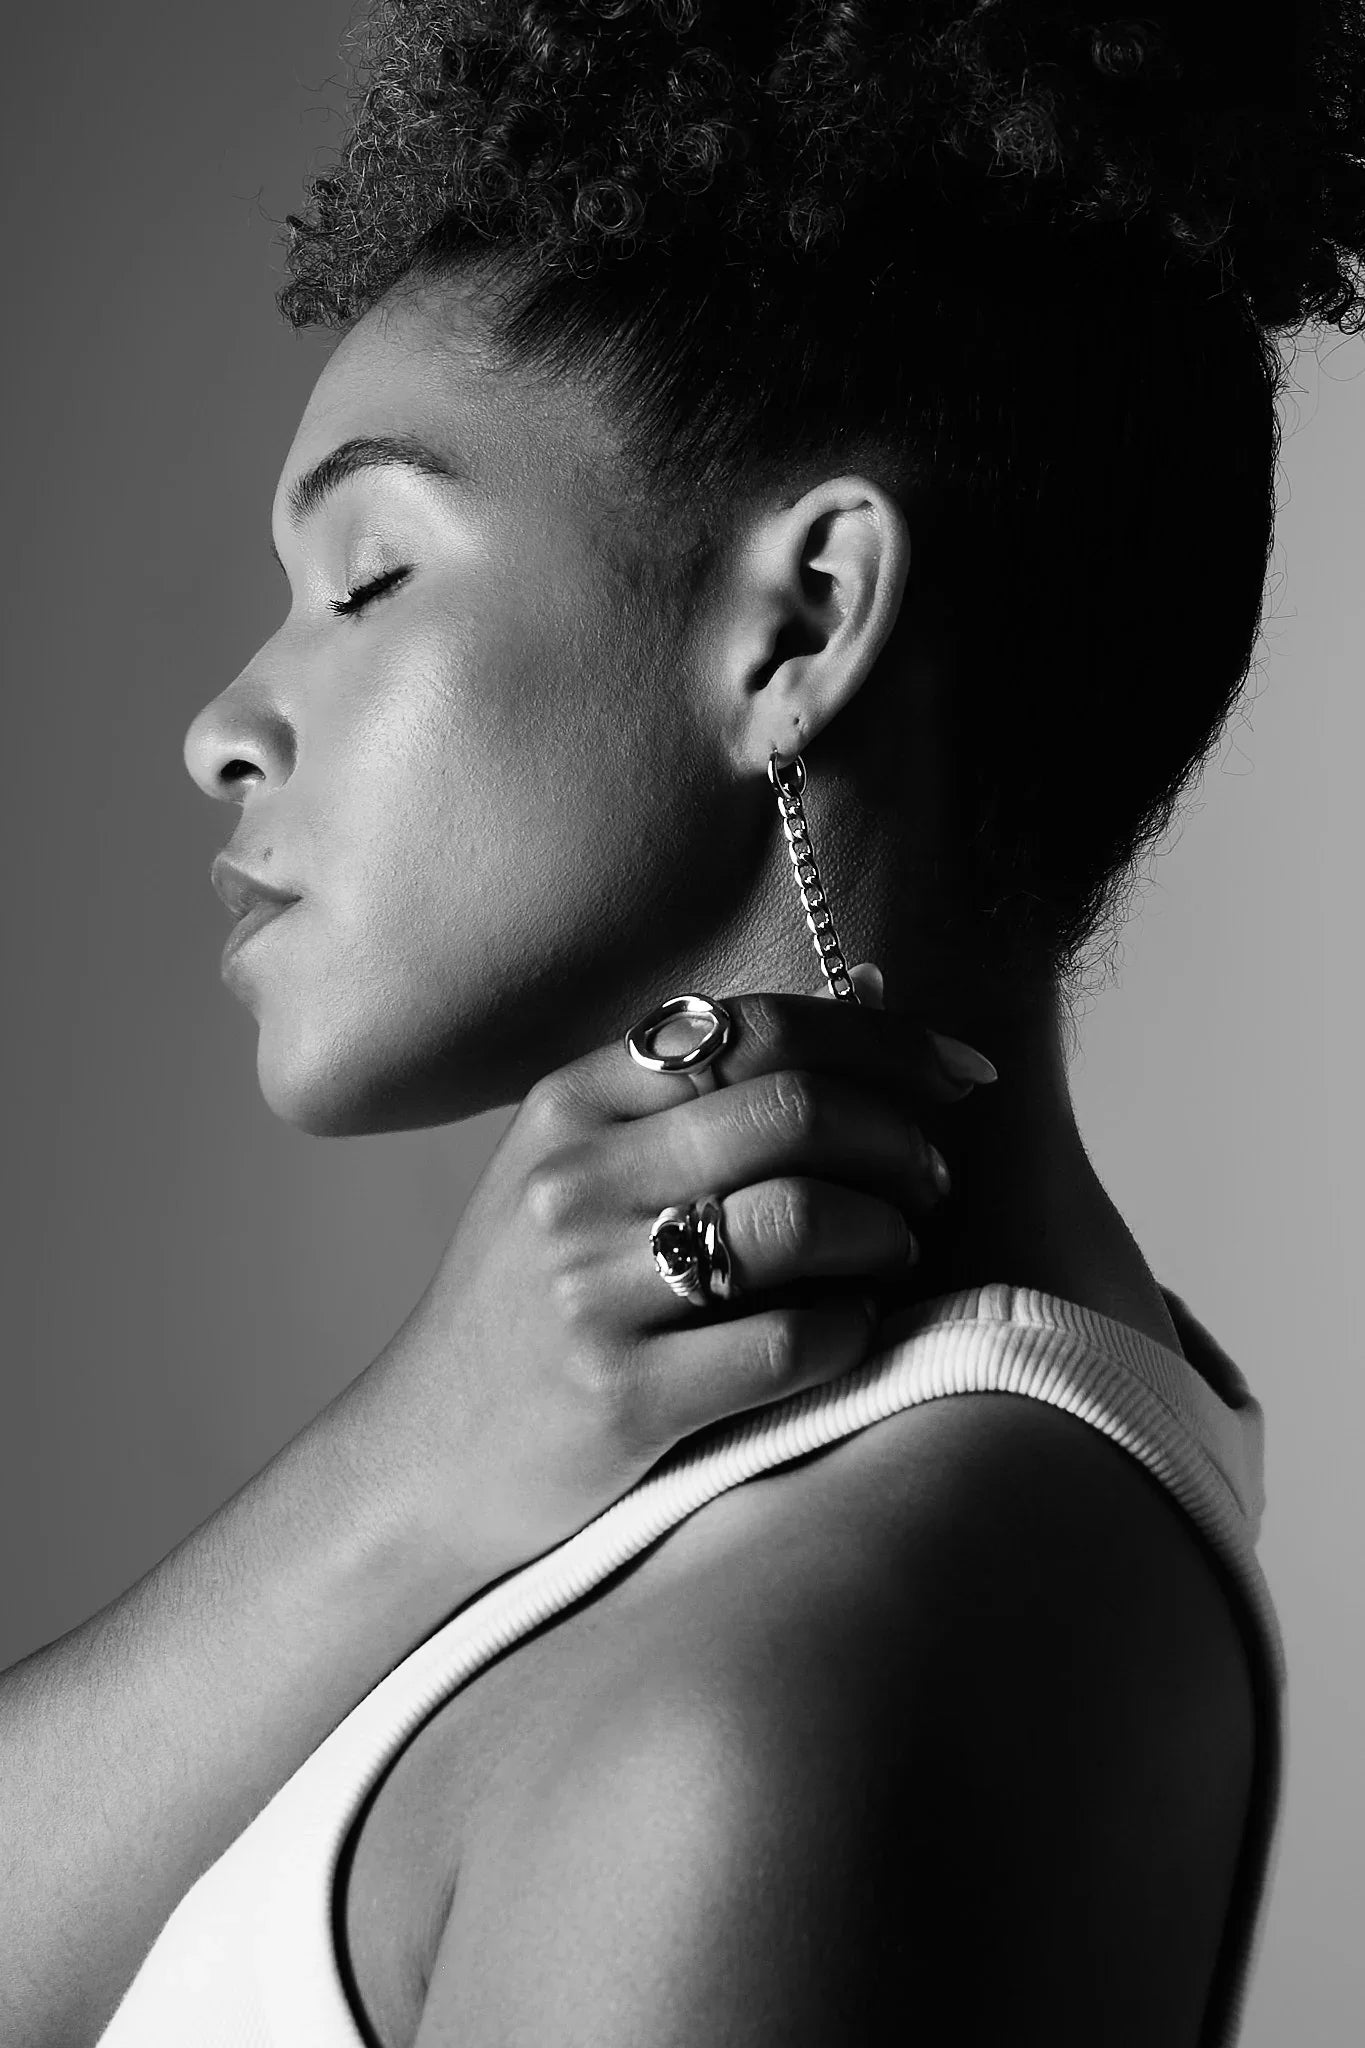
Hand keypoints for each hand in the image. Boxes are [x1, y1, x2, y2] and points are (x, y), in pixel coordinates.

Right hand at [376, 963, 991, 1581]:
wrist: (426, 1456)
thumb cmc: (533, 1299)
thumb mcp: (583, 1168)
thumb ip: (706, 1086)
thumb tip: (869, 984)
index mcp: (567, 1105)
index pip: (753, 1029)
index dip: (883, 1040)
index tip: (963, 1072)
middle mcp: (570, 1183)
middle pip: (793, 1112)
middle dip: (901, 1140)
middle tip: (934, 1178)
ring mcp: (589, 1292)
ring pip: (804, 1221)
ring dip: (889, 1235)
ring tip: (895, 1253)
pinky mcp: (620, 1399)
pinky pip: (791, 1342)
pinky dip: (854, 1329)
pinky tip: (850, 1329)